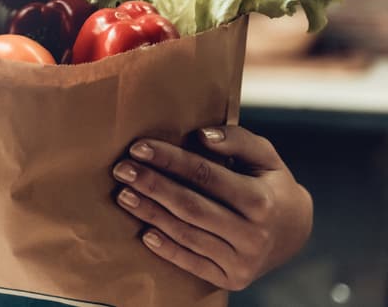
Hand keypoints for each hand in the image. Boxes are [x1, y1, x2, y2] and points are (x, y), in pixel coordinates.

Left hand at [111, 125, 312, 290]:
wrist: (295, 233)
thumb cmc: (271, 185)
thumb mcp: (265, 156)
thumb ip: (236, 140)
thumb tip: (202, 135)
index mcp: (261, 200)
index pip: (205, 175)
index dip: (169, 160)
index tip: (139, 147)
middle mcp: (253, 234)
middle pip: (190, 206)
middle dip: (152, 186)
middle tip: (121, 170)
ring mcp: (242, 261)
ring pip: (186, 234)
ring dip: (150, 214)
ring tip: (123, 195)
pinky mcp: (232, 280)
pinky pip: (192, 264)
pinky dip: (166, 249)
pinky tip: (144, 232)